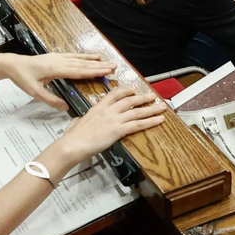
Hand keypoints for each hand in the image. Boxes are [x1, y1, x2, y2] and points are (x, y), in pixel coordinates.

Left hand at [0, 51, 119, 109]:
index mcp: (56, 70)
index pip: (79, 71)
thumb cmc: (23, 78)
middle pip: (83, 64)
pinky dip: (85, 56)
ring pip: (80, 59)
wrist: (12, 64)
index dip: (94, 72)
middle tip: (114, 67)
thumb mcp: (35, 92)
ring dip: (95, 61)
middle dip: (99, 66)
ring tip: (108, 61)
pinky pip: (74, 56)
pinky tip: (92, 56)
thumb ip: (51, 100)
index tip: (107, 72)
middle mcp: (60, 61)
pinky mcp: (56, 56)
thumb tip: (65, 107)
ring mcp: (58, 57)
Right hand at [51, 85, 169, 164]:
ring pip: (137, 111)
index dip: (125, 91)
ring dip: (151, 108)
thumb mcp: (75, 123)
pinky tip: (159, 120)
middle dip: (142, 98)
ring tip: (161, 107)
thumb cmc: (72, 137)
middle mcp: (108, 111)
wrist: (73, 144)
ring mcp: (114, 119)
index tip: (132, 90)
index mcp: (97, 107)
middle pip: (129, 101)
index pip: (114, 94)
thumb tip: (79, 121)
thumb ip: (80, 120)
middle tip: (152, 96)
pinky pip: (138, 124)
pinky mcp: (118, 130)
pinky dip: (150, 122)